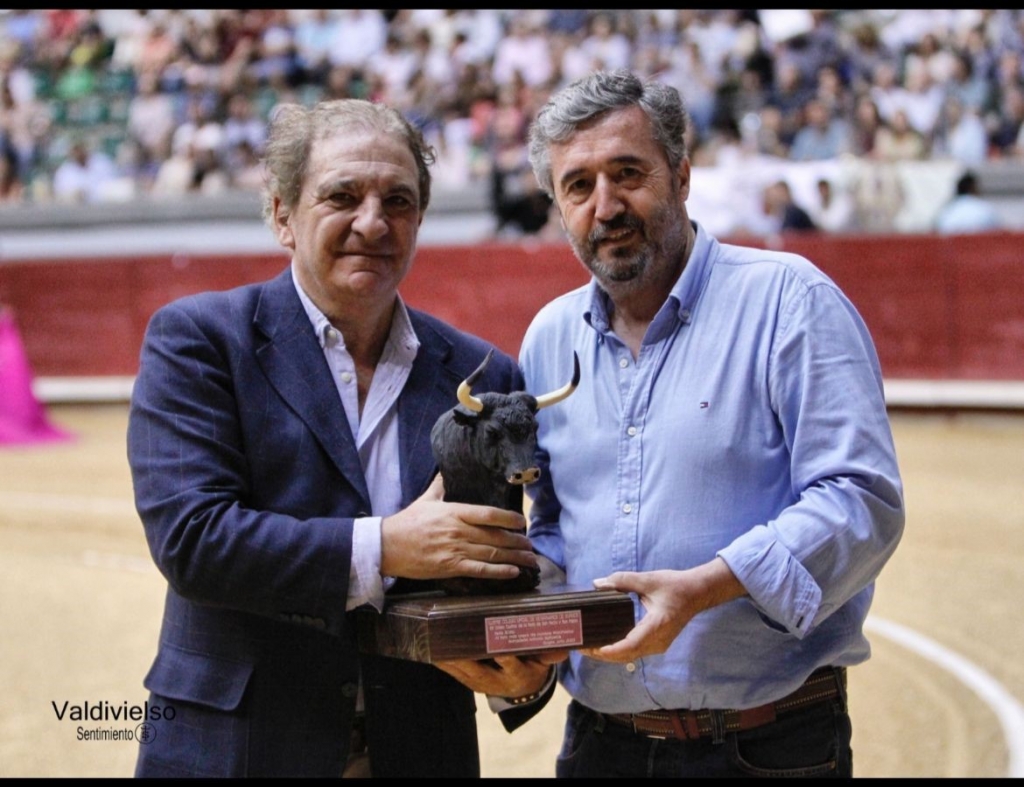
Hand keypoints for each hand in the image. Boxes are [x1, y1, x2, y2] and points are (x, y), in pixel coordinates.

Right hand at [380, 474, 536, 580]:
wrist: (388, 546)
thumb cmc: (408, 522)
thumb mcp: (426, 499)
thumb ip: (441, 485)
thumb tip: (447, 469)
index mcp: (454, 512)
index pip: (488, 514)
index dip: (509, 518)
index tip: (522, 521)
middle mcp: (458, 531)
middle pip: (495, 536)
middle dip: (517, 541)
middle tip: (530, 544)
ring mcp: (456, 550)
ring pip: (492, 554)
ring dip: (514, 556)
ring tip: (529, 558)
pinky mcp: (451, 567)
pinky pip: (480, 571)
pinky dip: (499, 572)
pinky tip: (513, 572)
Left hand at [434, 651, 567, 696]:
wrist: (522, 689)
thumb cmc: (533, 667)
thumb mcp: (544, 663)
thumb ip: (550, 655)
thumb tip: (563, 649)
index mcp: (516, 674)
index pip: (511, 664)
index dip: (505, 657)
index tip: (499, 647)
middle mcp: (495, 681)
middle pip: (478, 667)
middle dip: (465, 655)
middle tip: (453, 639)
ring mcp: (480, 683)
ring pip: (462, 670)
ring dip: (449, 658)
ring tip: (436, 641)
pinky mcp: (469, 683)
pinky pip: (454, 673)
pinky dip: (443, 662)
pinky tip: (432, 651)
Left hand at [580, 559, 745, 662]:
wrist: (697, 593)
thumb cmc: (675, 585)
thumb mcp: (648, 579)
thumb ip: (622, 581)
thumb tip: (598, 583)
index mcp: (656, 626)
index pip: (631, 645)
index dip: (611, 650)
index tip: (593, 648)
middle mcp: (658, 641)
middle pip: (627, 655)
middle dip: (603, 654)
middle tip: (581, 647)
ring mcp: (659, 645)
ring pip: (630, 656)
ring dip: (610, 655)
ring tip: (589, 646)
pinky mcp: (657, 644)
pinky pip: (635, 652)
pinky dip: (619, 651)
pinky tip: (605, 644)